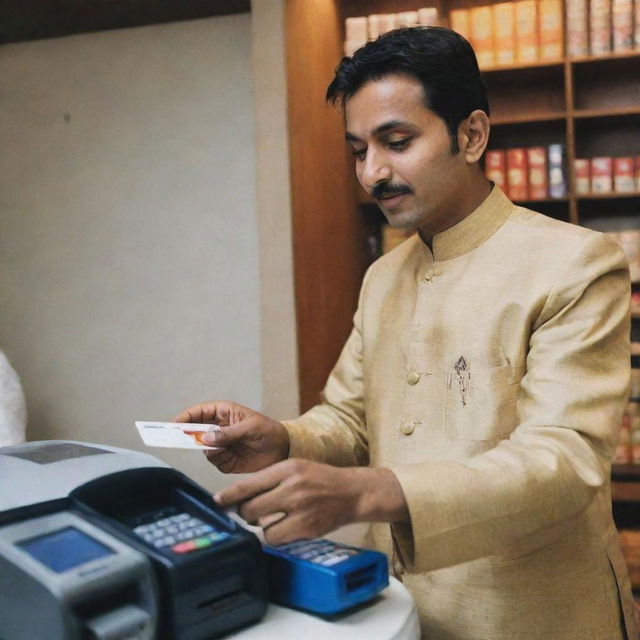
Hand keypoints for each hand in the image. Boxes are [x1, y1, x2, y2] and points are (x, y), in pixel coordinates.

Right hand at [173, 401, 289, 472]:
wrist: (282, 449)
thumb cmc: (268, 431)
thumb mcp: (250, 428)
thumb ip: (228, 433)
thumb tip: (205, 439)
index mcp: (223, 412)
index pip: (198, 412)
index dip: (184, 417)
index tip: (173, 425)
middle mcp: (218, 428)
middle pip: (194, 430)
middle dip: (187, 436)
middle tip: (178, 441)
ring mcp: (220, 444)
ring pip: (203, 448)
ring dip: (212, 450)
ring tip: (228, 449)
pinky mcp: (225, 459)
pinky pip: (214, 461)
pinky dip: (221, 461)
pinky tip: (235, 457)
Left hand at [214, 459, 409, 544]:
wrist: (353, 492)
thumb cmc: (320, 479)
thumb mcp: (295, 467)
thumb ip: (269, 479)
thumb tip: (238, 497)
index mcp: (287, 468)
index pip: (248, 484)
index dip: (228, 496)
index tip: (217, 502)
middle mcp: (292, 487)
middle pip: (250, 508)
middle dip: (245, 513)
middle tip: (250, 511)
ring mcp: (300, 510)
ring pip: (261, 527)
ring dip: (261, 526)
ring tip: (271, 518)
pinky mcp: (307, 529)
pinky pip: (276, 538)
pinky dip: (275, 536)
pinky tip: (284, 527)